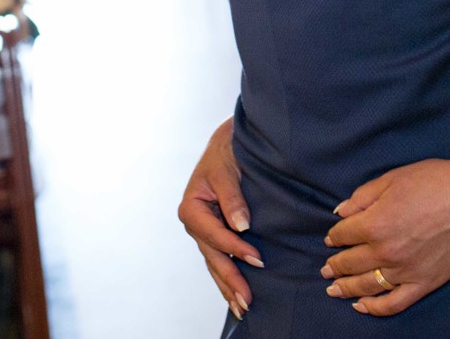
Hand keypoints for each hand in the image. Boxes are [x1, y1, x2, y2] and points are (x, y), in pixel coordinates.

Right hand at [176, 118, 260, 320]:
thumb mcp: (226, 170)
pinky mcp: (215, 233)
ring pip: (215, 264)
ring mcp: (204, 231)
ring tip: (243, 308)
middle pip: (213, 257)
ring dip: (229, 286)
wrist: (229, 141)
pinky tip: (236, 295)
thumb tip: (241, 227)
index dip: (236, 249)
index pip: (215, 235)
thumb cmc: (227, 151)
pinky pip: (220, 259)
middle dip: (231, 280)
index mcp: (191, 207)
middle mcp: (194, 223)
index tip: (258, 259)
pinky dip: (228, 277)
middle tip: (248, 301)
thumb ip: (232, 198)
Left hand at [321, 156, 449, 316]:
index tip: (331, 239)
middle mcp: (386, 251)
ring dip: (346, 288)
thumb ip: (362, 196)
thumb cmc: (436, 180)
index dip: (333, 236)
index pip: (343, 235)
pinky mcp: (424, 283)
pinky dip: (375, 308)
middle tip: (326, 269)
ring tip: (334, 289)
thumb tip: (340, 213)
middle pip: (350, 262)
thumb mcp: (393, 178)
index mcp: (375, 223)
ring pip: (366, 285)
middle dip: (334, 265)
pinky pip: (394, 303)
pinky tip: (362, 305)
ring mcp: (405, 271)